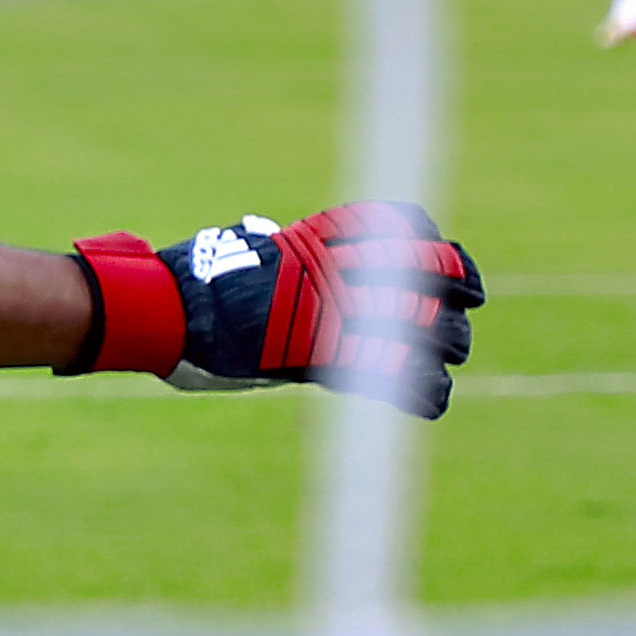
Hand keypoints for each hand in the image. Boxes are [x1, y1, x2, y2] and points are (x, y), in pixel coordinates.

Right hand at [64, 204, 483, 419]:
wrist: (178, 310)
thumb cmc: (198, 282)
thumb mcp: (246, 245)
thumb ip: (273, 247)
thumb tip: (260, 235)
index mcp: (337, 238)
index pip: (421, 237)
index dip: (447, 261)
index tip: (457, 278)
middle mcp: (355, 270)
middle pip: (440, 285)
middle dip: (450, 311)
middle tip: (451, 332)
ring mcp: (351, 314)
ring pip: (436, 332)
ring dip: (444, 350)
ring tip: (442, 362)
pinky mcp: (343, 361)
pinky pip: (410, 382)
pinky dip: (423, 394)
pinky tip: (425, 400)